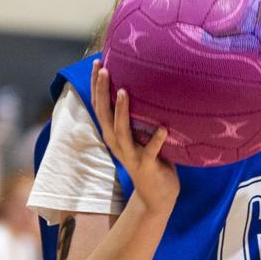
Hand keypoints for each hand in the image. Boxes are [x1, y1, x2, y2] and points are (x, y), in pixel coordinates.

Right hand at [91, 60, 178, 215]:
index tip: (97, 63)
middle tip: (103, 69)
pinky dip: (157, 139)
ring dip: (122, 112)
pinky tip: (163, 128)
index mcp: (115, 135)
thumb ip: (140, 118)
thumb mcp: (142, 136)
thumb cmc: (152, 160)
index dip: (97, 86)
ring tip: (124, 91)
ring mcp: (132, 155)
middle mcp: (118, 144)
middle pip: (105, 115)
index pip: (101, 107)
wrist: (157, 196)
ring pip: (122, 131)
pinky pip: (151, 150)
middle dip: (102, 91)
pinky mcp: (147, 165)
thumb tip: (149, 88)